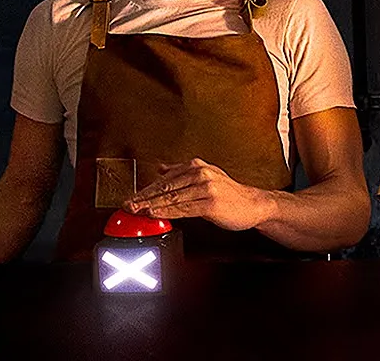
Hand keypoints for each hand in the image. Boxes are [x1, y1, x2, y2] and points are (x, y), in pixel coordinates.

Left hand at [122, 158, 273, 230]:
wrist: (253, 204)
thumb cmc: (230, 194)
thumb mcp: (207, 176)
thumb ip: (183, 172)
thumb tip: (161, 168)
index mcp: (196, 166)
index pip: (164, 179)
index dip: (144, 190)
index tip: (130, 198)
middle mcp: (200, 173)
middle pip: (164, 187)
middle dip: (142, 197)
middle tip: (126, 205)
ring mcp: (206, 187)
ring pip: (171, 197)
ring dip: (150, 205)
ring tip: (135, 210)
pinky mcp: (211, 202)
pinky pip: (183, 208)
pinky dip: (166, 211)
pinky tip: (155, 214)